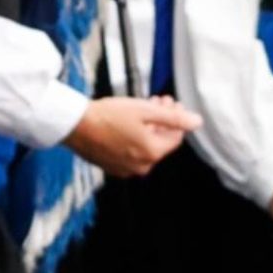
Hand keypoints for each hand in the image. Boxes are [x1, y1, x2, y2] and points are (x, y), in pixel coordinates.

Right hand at [70, 95, 199, 177]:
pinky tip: (127, 125)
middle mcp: (142, 166)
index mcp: (152, 153)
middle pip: (160, 142)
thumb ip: (173, 117)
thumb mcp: (144, 110)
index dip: (176, 117)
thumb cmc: (107, 116)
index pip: (175, 137)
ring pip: (146, 148)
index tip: (170, 103)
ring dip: (149, 129)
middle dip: (163, 121)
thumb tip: (196, 122)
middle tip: (157, 103)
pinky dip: (134, 139)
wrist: (76, 125)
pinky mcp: (113, 167)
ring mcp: (127, 169)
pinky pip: (131, 153)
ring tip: (141, 111)